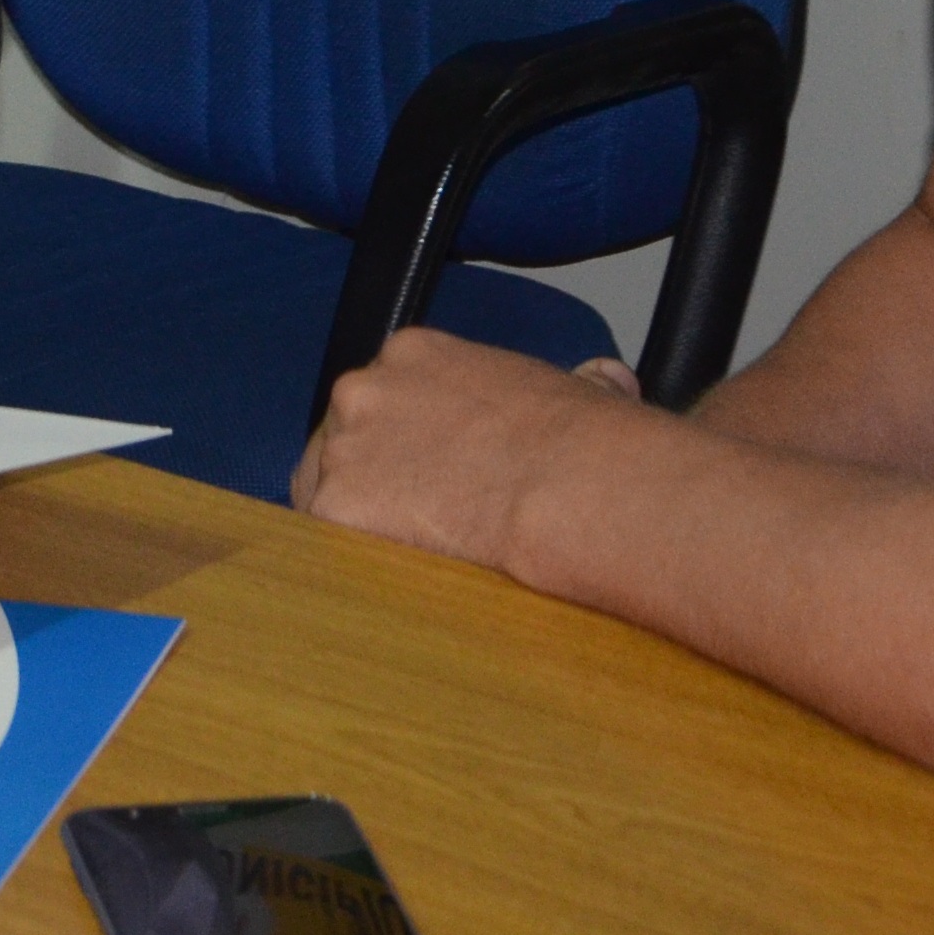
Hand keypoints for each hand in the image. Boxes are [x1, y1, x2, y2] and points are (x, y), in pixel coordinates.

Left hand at [290, 327, 656, 580]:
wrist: (570, 486)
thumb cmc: (585, 443)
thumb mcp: (580, 388)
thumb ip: (576, 381)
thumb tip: (606, 379)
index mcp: (412, 355)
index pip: (380, 401)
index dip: (398, 445)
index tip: (423, 474)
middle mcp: (364, 390)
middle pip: (340, 442)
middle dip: (369, 479)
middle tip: (410, 521)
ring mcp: (343, 447)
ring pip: (327, 492)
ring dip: (358, 524)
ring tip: (402, 558)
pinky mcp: (337, 506)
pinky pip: (327, 542)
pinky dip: (352, 562)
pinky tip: (389, 579)